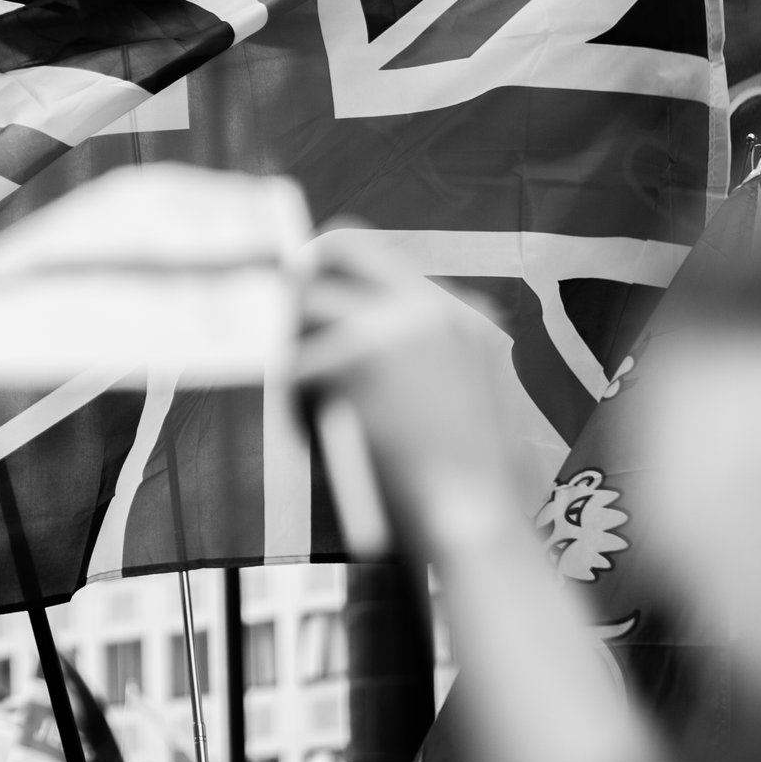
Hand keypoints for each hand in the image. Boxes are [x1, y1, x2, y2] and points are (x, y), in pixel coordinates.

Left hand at [295, 228, 522, 532]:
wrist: (477, 515)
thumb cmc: (471, 474)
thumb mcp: (472, 389)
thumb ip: (424, 349)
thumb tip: (358, 330)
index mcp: (456, 311)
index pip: (378, 251)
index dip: (331, 264)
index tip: (309, 285)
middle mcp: (426, 306)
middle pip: (338, 246)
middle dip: (303, 277)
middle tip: (283, 318)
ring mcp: (391, 327)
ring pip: (307, 306)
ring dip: (296, 351)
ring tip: (309, 402)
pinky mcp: (355, 359)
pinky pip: (295, 366)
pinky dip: (295, 405)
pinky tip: (315, 435)